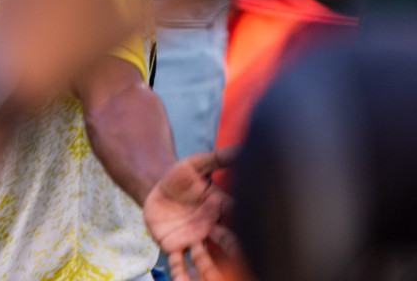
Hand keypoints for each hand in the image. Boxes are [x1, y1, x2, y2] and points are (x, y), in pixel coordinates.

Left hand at [144, 149, 237, 280]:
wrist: (156, 188)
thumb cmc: (181, 177)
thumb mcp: (197, 164)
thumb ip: (218, 158)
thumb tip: (241, 147)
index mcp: (220, 208)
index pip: (238, 216)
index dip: (250, 222)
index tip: (260, 228)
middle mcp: (211, 228)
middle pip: (228, 245)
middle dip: (238, 255)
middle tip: (248, 265)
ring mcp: (194, 239)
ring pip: (206, 260)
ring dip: (211, 272)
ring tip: (215, 280)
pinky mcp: (174, 245)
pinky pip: (179, 263)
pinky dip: (181, 275)